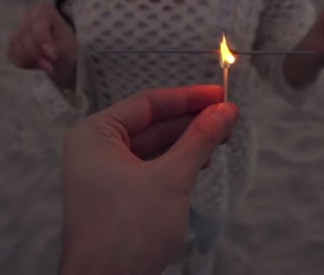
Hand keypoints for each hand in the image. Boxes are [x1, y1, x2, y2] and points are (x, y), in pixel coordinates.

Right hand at [7, 2, 77, 86]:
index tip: (53, 55)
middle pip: (25, 37)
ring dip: (31, 60)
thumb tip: (45, 51)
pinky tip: (36, 63)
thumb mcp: (67, 45)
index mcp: (42, 10)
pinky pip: (13, 55)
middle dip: (37, 55)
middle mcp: (27, 16)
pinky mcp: (12, 44)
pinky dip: (25, 63)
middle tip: (50, 66)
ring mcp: (17, 29)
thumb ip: (56, 47)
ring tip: (45, 64)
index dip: (42, 41)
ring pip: (16, 47)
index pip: (37, 24)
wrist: (61, 53)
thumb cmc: (65, 43)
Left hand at [60, 85, 238, 274]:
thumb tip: (225, 111)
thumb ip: (198, 140)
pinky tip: (200, 160)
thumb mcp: (171, 178)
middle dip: (190, 121)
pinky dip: (176, 163)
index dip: (187, 97)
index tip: (220, 94)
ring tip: (221, 137)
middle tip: (228, 116)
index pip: (147, 103)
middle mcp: (96, 149)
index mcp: (95, 135)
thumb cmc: (129, 229)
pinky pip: (150, 167)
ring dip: (186, 142)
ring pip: (153, 146)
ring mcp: (106, 173)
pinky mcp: (118, 195)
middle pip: (151, 123)